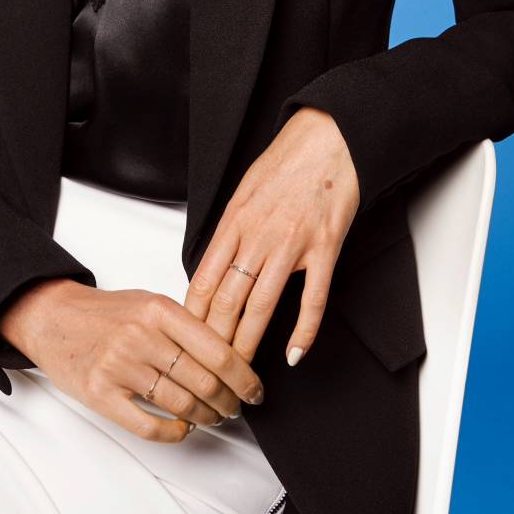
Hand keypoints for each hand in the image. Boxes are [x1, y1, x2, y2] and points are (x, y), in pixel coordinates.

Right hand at [0, 278, 264, 441]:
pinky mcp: (100, 393)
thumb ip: (185, 325)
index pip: (218, 351)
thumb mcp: (148, 303)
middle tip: (235, 408)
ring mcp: (119, 366)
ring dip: (205, 418)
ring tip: (212, 418)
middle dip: (228, 402)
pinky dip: (174, 432)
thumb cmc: (105, 313)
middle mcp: (141, 336)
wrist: (52, 316)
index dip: (244, 378)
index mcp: (159, 309)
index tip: (255, 391)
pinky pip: (148, 426)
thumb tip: (231, 357)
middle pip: (204, 382)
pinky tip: (182, 428)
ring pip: (181, 405)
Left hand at [182, 106, 359, 367]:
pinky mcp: (325, 249)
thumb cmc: (286, 163)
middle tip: (208, 371)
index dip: (192, 317)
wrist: (328, 139)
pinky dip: (304, 331)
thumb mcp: (243, 191)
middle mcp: (259, 235)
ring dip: (249, 344)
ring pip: (263, 306)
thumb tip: (214, 266)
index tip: (185, 342)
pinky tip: (294, 354)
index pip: (204, 281)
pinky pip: (313, 299)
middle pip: (228, 300)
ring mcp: (293, 244)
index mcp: (234, 221)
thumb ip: (229, 230)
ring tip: (241, 373)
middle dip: (215, 342)